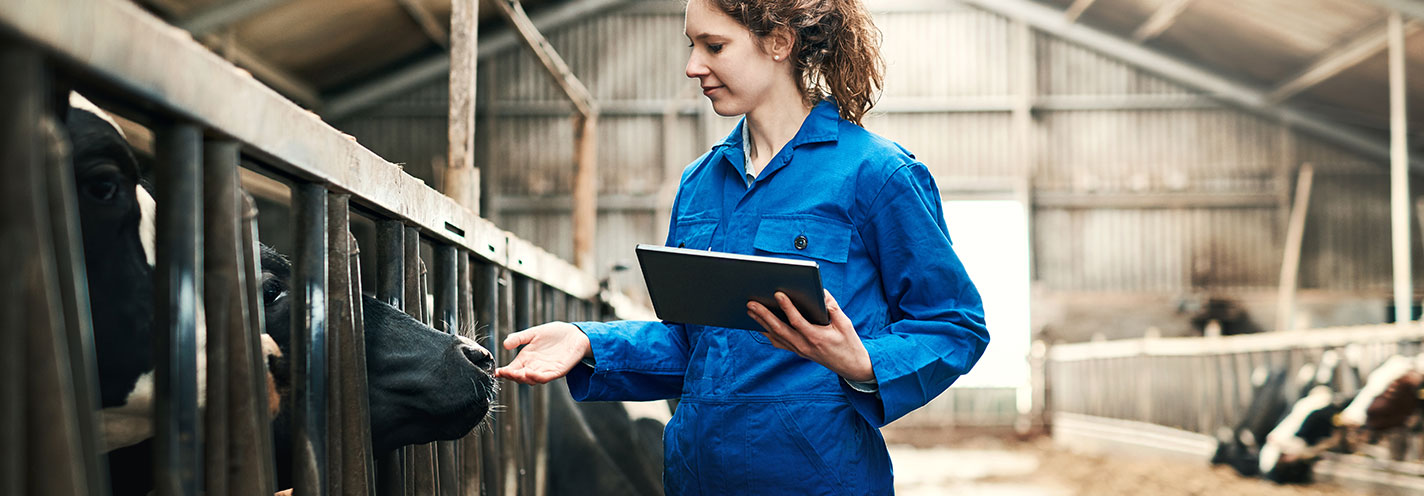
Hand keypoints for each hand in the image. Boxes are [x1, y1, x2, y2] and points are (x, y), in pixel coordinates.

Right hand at [494, 322, 591, 384]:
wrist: (574, 333)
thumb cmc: (554, 334)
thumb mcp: (533, 333)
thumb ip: (519, 338)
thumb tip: (505, 344)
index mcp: (527, 358)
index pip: (513, 368)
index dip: (505, 372)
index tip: (496, 372)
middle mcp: (535, 366)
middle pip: (521, 376)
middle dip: (513, 376)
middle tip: (506, 373)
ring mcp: (546, 370)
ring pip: (533, 379)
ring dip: (525, 378)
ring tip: (518, 374)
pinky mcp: (558, 370)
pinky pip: (547, 377)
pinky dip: (539, 377)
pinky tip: (531, 373)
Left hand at [747, 290, 873, 382]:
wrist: (851, 366)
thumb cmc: (849, 343)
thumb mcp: (845, 323)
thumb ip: (832, 307)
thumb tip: (820, 291)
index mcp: (817, 337)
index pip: (797, 321)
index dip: (787, 307)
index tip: (777, 294)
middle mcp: (805, 346)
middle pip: (779, 329)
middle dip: (763, 315)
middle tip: (750, 303)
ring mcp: (800, 350)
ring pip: (776, 336)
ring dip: (762, 322)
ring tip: (750, 310)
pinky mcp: (798, 352)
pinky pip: (779, 342)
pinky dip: (768, 333)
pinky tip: (760, 324)